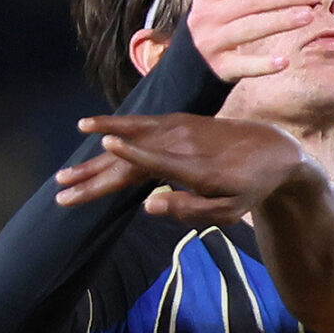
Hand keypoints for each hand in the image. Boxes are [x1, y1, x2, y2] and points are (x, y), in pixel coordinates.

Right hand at [54, 114, 312, 224]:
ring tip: (71, 152)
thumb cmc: (249, 188)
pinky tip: (94, 128)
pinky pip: (141, 122)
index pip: (158, 161)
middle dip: (95, 170)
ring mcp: (179, 128)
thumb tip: (146, 206)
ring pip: (131, 134)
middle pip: (133, 154)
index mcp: (196, 169)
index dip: (133, 154)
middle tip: (62, 186)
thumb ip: (188, 210)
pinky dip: (116, 124)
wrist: (271, 150)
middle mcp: (183, 144)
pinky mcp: (177, 121)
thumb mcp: (228, 212)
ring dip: (101, 140)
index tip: (107, 148)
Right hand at [182, 0, 332, 81]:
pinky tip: (285, 61)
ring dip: (282, 21)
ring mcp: (211, 42)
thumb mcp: (218, 4)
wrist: (185, 70)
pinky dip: (264, 64)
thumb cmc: (213, 30)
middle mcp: (207, 16)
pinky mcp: (219, 68)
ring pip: (250, 28)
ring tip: (308, 16)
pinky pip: (245, 65)